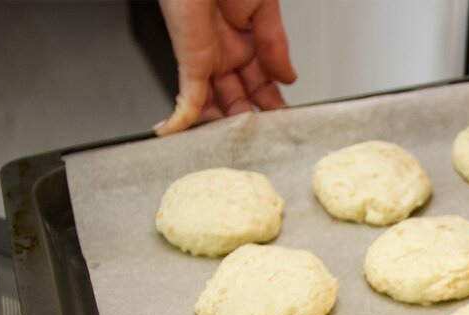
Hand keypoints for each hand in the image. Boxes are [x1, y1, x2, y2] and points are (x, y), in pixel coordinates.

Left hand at [155, 0, 296, 134]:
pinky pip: (187, 98)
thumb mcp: (265, 9)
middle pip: (240, 100)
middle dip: (251, 123)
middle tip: (264, 144)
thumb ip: (276, 45)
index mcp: (247, 41)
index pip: (263, 85)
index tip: (285, 126)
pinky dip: (183, 119)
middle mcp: (226, 54)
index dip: (273, 107)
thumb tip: (289, 78)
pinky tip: (179, 133)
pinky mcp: (189, 63)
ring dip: (223, 127)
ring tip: (235, 147)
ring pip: (215, 106)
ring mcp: (206, 61)